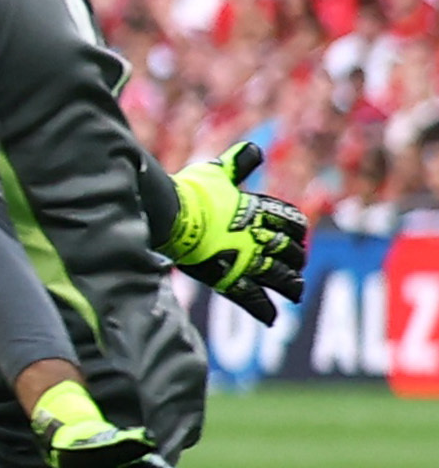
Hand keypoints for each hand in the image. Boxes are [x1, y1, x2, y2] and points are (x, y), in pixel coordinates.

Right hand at [164, 138, 309, 322]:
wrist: (169, 214)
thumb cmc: (190, 191)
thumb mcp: (216, 171)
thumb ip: (238, 163)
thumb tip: (254, 149)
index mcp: (257, 210)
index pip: (292, 221)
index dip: (297, 229)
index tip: (298, 235)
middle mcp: (258, 237)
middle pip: (289, 250)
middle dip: (296, 258)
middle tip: (297, 266)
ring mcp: (246, 258)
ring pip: (279, 276)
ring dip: (291, 284)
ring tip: (296, 292)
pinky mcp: (229, 277)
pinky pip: (251, 297)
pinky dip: (263, 309)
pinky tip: (273, 318)